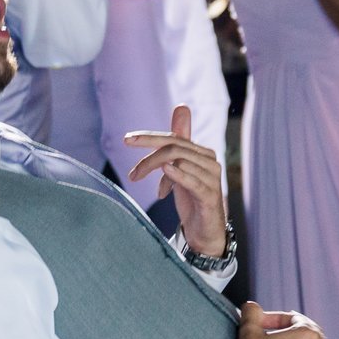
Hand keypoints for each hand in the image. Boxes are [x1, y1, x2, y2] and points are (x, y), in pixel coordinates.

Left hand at [124, 105, 227, 256]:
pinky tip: (165, 171)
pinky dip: (178, 174)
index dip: (149, 137)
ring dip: (155, 169)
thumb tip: (181, 107)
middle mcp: (209, 161)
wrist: (205, 231)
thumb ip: (179, 143)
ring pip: (179, 161)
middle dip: (148, 156)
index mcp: (201, 153)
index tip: (127, 139)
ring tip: (142, 182)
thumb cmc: (192, 198)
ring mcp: (211, 178)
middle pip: (174, 147)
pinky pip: (193, 181)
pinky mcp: (210, 196)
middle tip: (131, 172)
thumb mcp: (181, 169)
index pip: (173, 138)